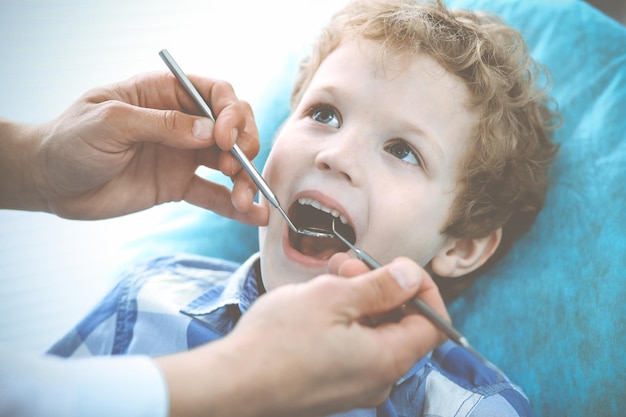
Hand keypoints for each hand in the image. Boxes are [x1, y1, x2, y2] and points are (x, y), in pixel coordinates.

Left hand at [2, 72, 267, 223]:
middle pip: (232, 127)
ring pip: (229, 162)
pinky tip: (254, 214)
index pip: (216, 93)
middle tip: (237, 167)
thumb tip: (210, 132)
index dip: (231, 113)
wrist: (50, 182)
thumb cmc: (71, 140)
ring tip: (244, 199)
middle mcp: (181, 122)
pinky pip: (213, 194)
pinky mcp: (178, 185)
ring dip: (244, 178)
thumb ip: (162, 124)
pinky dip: (234, 205)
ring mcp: (182, 155)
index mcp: (165, 93)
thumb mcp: (111, 122)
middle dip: (245, 146)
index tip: (225, 139)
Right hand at [158, 255, 446, 416]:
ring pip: (370, 332)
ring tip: (324, 279)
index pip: (434, 324)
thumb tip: (413, 277)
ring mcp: (353, 386)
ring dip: (355, 299)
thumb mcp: (333, 297)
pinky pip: (350, 348)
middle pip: (399, 324)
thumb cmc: (279, 340)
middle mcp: (377, 380)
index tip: (398, 267)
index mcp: (388, 360)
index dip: (423, 289)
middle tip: (346, 266)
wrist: (231, 384)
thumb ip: (381, 286)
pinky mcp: (331, 386)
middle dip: (378, 287)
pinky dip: (341, 321)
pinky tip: (314, 305)